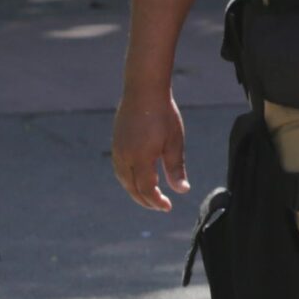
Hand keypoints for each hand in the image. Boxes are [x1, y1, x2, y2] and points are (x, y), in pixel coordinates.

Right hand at [112, 88, 187, 210]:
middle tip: (160, 206)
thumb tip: (182, 191)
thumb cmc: (163, 115)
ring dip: (136, 191)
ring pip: (124, 179)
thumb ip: (176, 168)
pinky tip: (140, 179)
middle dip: (146, 200)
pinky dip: (129, 179)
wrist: (143, 91)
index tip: (167, 207)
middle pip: (132, 187)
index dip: (156, 201)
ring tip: (150, 196)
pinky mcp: (116, 144)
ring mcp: (117, 150)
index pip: (146, 189)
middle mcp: (124, 157)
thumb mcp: (174, 143)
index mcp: (140, 158)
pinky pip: (120, 169)